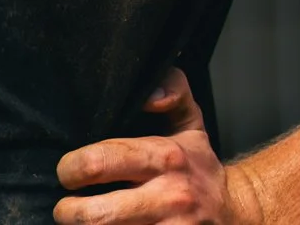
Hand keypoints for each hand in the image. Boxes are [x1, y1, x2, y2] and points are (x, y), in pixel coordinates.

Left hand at [53, 69, 264, 224]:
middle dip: (69, 212)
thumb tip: (148, 95)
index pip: (103, 161)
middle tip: (63, 207)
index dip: (73, 168)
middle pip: (98, 215)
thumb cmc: (199, 165)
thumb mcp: (190, 120)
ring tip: (77, 224)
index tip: (66, 171)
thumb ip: (172, 89)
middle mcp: (167, 198)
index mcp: (164, 158)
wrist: (236, 214)